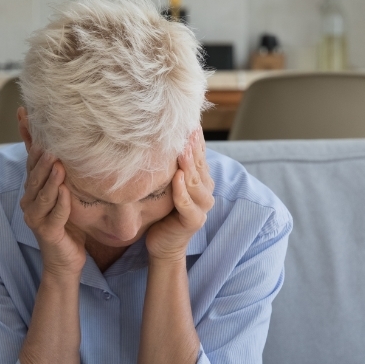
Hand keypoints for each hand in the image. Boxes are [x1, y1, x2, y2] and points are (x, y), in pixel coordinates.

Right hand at [20, 146, 86, 278]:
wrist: (66, 260)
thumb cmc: (66, 225)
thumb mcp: (63, 195)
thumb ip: (60, 175)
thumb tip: (63, 149)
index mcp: (32, 192)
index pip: (31, 166)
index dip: (35, 149)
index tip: (43, 133)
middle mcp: (29, 204)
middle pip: (34, 178)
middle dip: (43, 162)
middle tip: (53, 146)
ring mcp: (36, 219)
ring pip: (42, 196)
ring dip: (50, 180)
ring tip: (59, 165)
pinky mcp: (47, 233)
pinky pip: (55, 215)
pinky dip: (60, 203)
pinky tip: (66, 192)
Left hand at [146, 130, 214, 260]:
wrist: (162, 243)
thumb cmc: (161, 211)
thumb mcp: (166, 183)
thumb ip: (169, 164)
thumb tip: (159, 134)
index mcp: (201, 179)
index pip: (199, 154)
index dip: (195, 138)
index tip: (187, 119)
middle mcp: (205, 190)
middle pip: (198, 165)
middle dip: (192, 147)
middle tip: (185, 128)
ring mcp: (202, 206)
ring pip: (196, 182)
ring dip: (189, 166)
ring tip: (182, 149)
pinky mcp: (194, 221)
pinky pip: (187, 203)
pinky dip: (182, 191)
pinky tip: (177, 178)